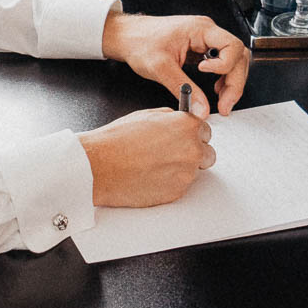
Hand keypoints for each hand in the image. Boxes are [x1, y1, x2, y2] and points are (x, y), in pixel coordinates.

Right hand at [77, 109, 214, 207]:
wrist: (100, 167)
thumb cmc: (117, 140)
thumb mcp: (146, 116)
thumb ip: (170, 119)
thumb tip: (179, 121)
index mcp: (187, 126)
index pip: (206, 131)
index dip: (193, 135)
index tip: (186, 138)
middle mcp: (192, 149)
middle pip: (207, 154)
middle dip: (194, 154)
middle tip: (172, 154)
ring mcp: (186, 173)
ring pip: (194, 172)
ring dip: (181, 169)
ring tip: (155, 165)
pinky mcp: (177, 192)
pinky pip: (180, 186)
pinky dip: (169, 183)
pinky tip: (150, 176)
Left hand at [100, 9, 249, 116]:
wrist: (127, 37)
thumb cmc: (140, 41)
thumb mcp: (160, 68)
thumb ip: (183, 89)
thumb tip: (202, 108)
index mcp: (201, 29)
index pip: (233, 46)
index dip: (225, 65)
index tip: (205, 74)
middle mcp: (207, 32)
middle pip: (238, 56)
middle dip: (234, 82)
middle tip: (225, 105)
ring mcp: (206, 40)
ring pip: (233, 61)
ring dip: (231, 82)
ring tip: (222, 101)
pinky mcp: (201, 49)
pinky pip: (222, 63)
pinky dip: (223, 78)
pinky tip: (216, 90)